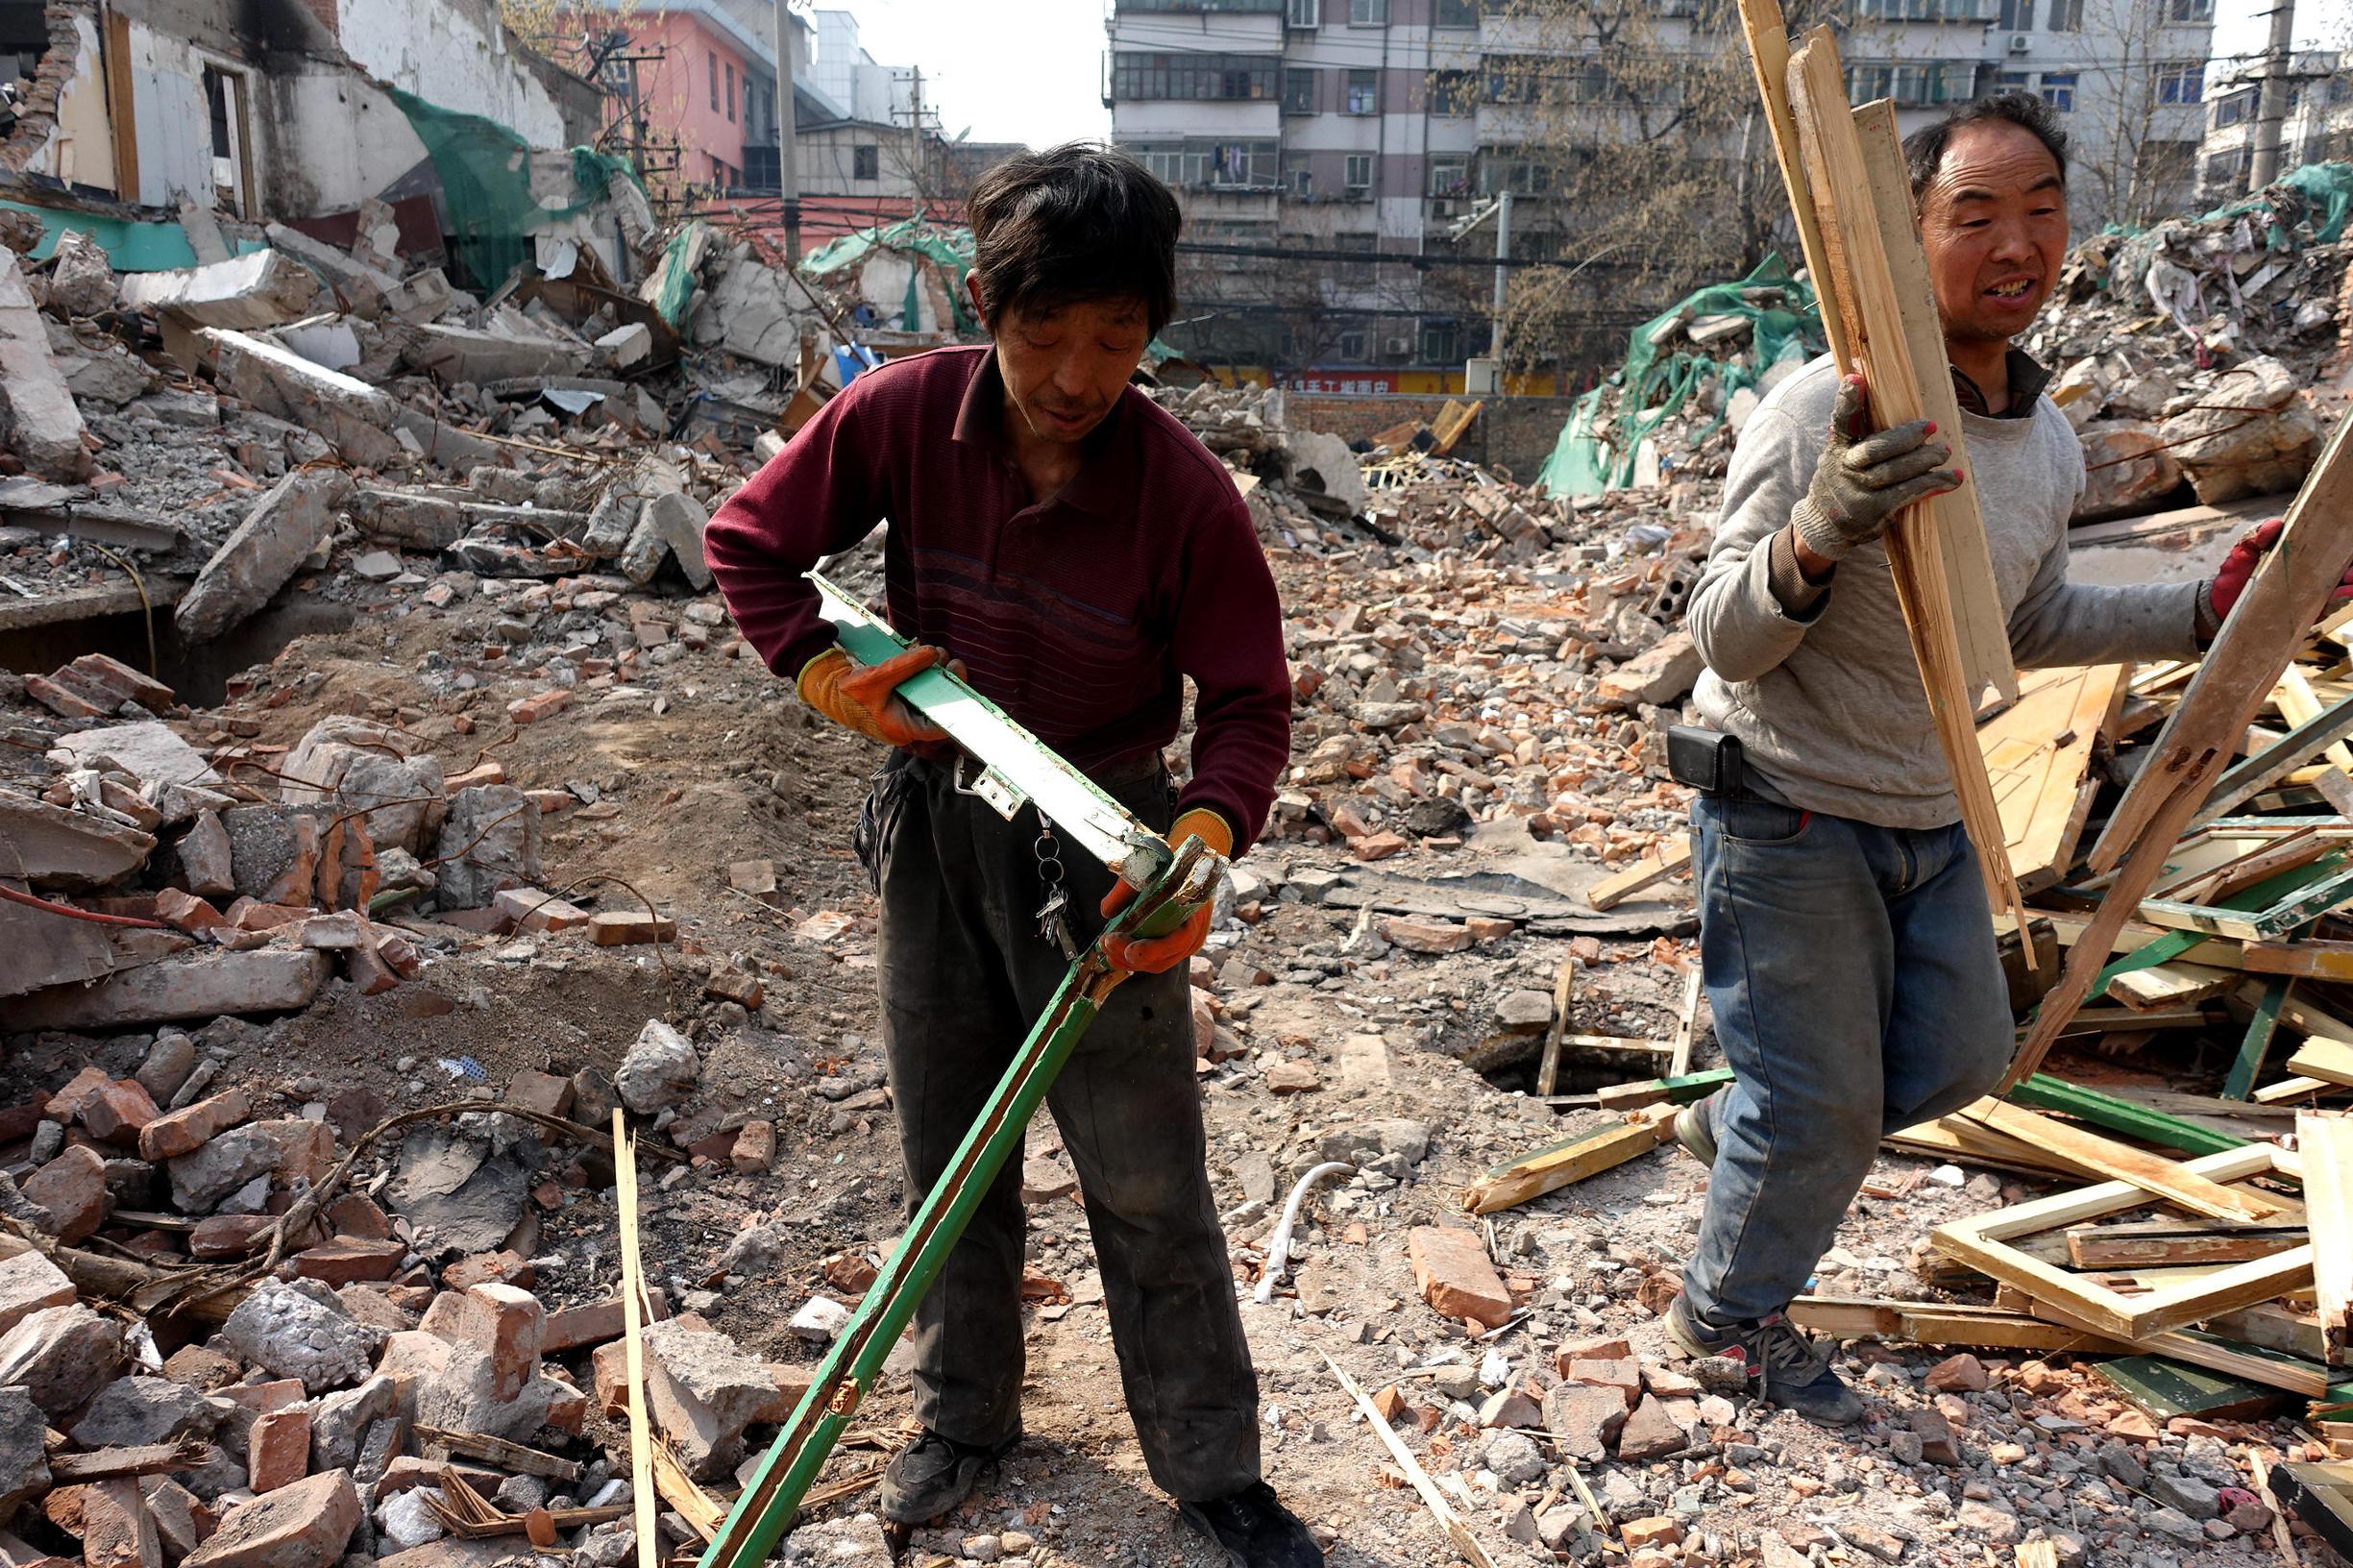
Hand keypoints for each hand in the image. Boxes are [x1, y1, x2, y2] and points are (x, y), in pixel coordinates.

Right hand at [796, 644, 963, 747]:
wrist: (828, 689)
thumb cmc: (849, 691)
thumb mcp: (877, 676)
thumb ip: (905, 665)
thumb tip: (933, 653)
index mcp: (902, 728)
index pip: (938, 728)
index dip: (955, 711)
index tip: (965, 690)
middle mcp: (907, 723)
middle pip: (938, 707)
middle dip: (947, 683)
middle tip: (953, 662)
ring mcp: (905, 711)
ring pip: (930, 694)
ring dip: (937, 674)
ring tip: (938, 654)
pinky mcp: (902, 699)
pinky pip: (921, 688)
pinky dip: (924, 673)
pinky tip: (926, 658)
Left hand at [1098, 808, 1232, 973]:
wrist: (1186, 865)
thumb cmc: (1170, 865)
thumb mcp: (1149, 868)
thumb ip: (1127, 887)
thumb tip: (1106, 911)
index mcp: (1196, 911)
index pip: (1179, 939)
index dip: (1154, 950)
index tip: (1129, 950)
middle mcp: (1195, 932)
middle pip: (1165, 958)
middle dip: (1131, 956)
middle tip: (1106, 944)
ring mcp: (1187, 943)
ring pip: (1159, 963)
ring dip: (1129, 961)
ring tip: (1106, 950)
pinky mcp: (1175, 947)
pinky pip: (1156, 961)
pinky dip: (1135, 960)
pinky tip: (1114, 955)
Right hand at [1790, 373, 1962, 565]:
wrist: (1824, 526)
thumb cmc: (1842, 480)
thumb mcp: (1839, 455)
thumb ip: (1856, 431)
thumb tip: (1870, 382)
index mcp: (1836, 448)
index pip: (1841, 421)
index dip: (1847, 400)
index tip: (1857, 378)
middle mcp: (1844, 469)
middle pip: (1875, 449)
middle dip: (1906, 436)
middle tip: (1931, 425)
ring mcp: (1857, 492)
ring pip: (1895, 472)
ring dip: (1925, 460)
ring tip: (1945, 451)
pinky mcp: (1874, 512)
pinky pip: (1908, 494)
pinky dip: (1933, 484)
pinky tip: (1952, 479)